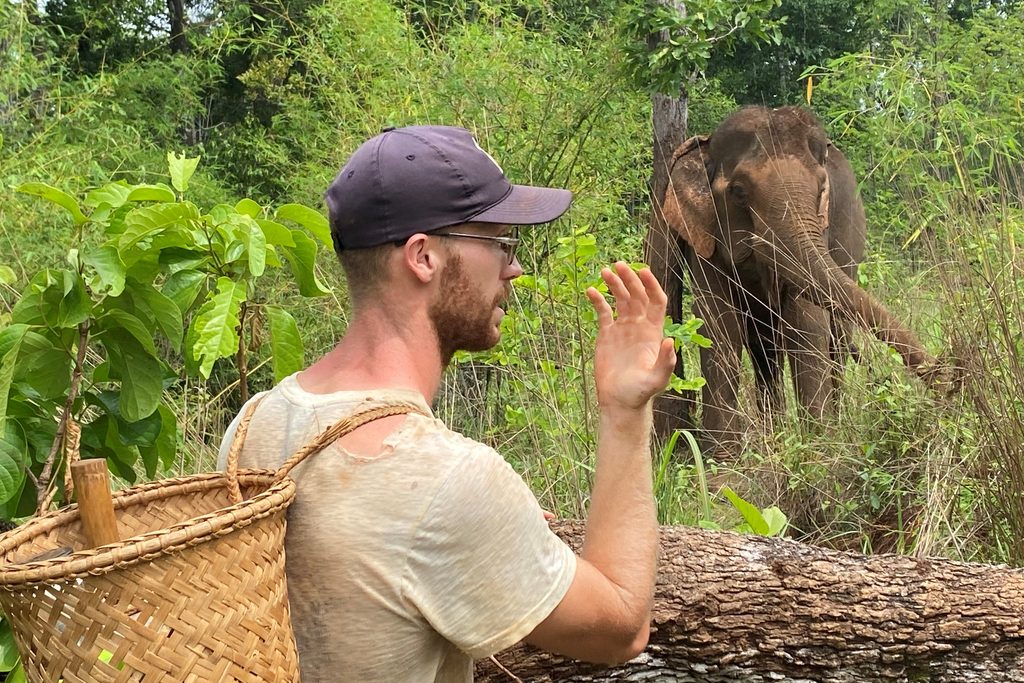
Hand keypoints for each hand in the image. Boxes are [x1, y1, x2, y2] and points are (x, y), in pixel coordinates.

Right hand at [586, 262, 676, 410]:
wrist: (619, 401)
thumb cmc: (640, 392)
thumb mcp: (656, 380)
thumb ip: (665, 362)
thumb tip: (670, 341)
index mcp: (653, 332)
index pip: (656, 301)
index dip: (651, 285)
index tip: (643, 271)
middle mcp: (639, 326)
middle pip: (637, 295)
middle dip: (630, 279)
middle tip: (619, 265)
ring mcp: (623, 329)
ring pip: (620, 299)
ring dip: (614, 284)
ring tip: (605, 271)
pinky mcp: (606, 334)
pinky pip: (603, 312)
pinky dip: (598, 300)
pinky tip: (590, 291)